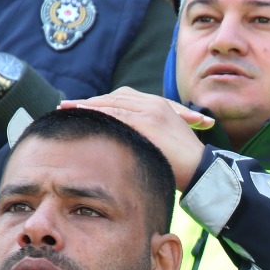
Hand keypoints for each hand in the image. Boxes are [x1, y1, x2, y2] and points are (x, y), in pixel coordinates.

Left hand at [59, 89, 213, 190]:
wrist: (203, 172)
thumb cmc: (185, 166)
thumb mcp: (163, 144)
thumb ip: (147, 136)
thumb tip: (127, 144)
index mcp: (160, 106)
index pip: (124, 99)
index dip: (101, 103)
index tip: (81, 108)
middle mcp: (155, 103)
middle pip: (115, 97)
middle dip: (90, 102)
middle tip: (67, 106)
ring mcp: (152, 111)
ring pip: (113, 103)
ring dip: (87, 106)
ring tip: (66, 109)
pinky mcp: (149, 121)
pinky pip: (117, 114)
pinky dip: (96, 113)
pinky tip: (80, 115)